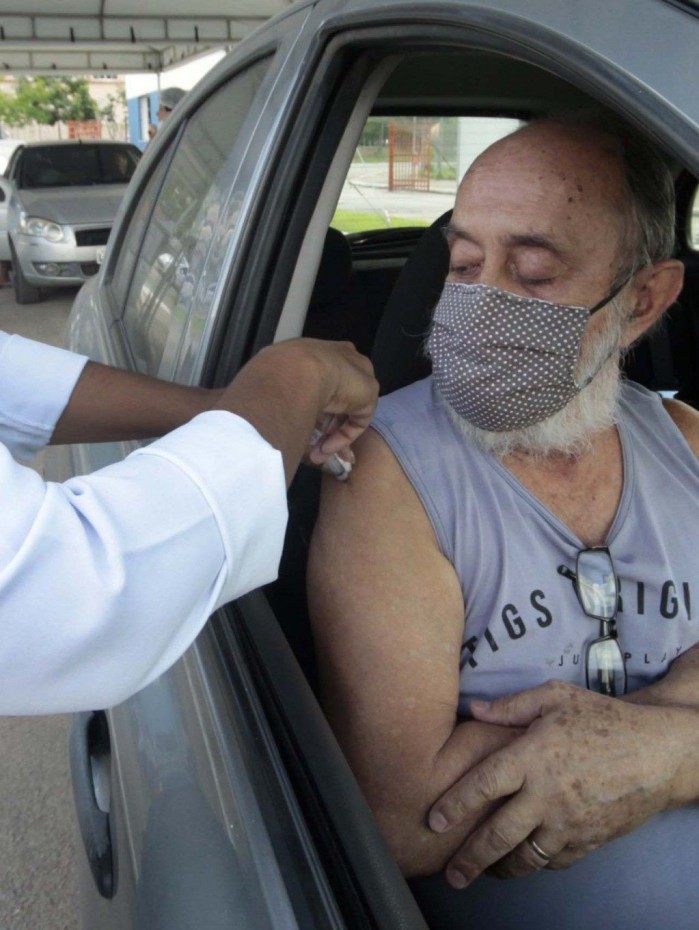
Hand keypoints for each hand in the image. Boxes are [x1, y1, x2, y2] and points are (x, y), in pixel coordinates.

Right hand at [215, 339, 377, 484]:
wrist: (295, 370)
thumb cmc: (280, 371)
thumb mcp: (280, 378)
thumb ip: (289, 390)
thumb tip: (277, 409)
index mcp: (325, 351)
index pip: (327, 380)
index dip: (317, 405)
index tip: (305, 420)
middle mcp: (346, 360)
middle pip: (341, 398)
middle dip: (326, 425)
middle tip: (311, 443)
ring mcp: (360, 375)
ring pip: (347, 413)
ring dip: (331, 435)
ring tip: (314, 453)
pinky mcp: (369, 393)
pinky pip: (357, 421)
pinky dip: (341, 438)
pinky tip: (324, 448)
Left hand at [428, 680, 692, 887]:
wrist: (657, 751)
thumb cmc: (603, 718)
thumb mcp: (556, 697)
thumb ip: (512, 706)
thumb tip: (474, 709)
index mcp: (533, 758)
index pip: (484, 785)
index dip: (455, 804)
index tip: (433, 820)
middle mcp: (546, 796)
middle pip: (499, 834)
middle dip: (471, 858)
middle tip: (452, 874)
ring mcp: (568, 823)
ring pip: (526, 857)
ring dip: (501, 869)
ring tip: (484, 872)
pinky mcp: (589, 839)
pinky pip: (555, 860)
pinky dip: (536, 863)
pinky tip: (525, 860)